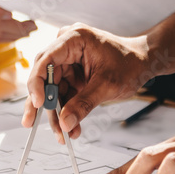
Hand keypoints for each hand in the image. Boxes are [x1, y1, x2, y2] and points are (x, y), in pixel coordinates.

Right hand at [22, 24, 152, 141]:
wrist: (144, 62)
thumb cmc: (130, 63)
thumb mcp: (108, 85)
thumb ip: (84, 103)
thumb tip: (64, 123)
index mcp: (74, 38)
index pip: (46, 59)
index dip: (38, 82)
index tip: (39, 104)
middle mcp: (66, 47)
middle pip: (44, 76)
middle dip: (42, 103)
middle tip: (30, 122)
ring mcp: (68, 61)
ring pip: (52, 89)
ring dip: (56, 113)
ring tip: (62, 134)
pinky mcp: (72, 73)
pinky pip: (63, 94)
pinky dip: (65, 111)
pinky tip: (70, 128)